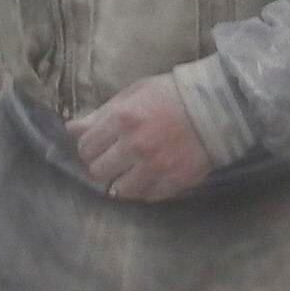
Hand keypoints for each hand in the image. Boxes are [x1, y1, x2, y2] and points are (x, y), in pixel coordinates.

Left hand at [69, 76, 211, 202]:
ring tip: (131, 171)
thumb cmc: (171, 94)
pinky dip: (144, 189)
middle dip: (102, 165)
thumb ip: (100, 114)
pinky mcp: (174, 181)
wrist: (217, 105)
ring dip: (121, 181)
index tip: (98, 147)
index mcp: (122, 119)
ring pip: (119, 190)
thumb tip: (71, 129)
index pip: (86, 148)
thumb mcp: (133, 94)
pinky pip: (146, 196)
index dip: (89, 148)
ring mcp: (155, 167)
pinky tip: (149, 176)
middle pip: (98, 172)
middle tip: (114, 159)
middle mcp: (135, 146)